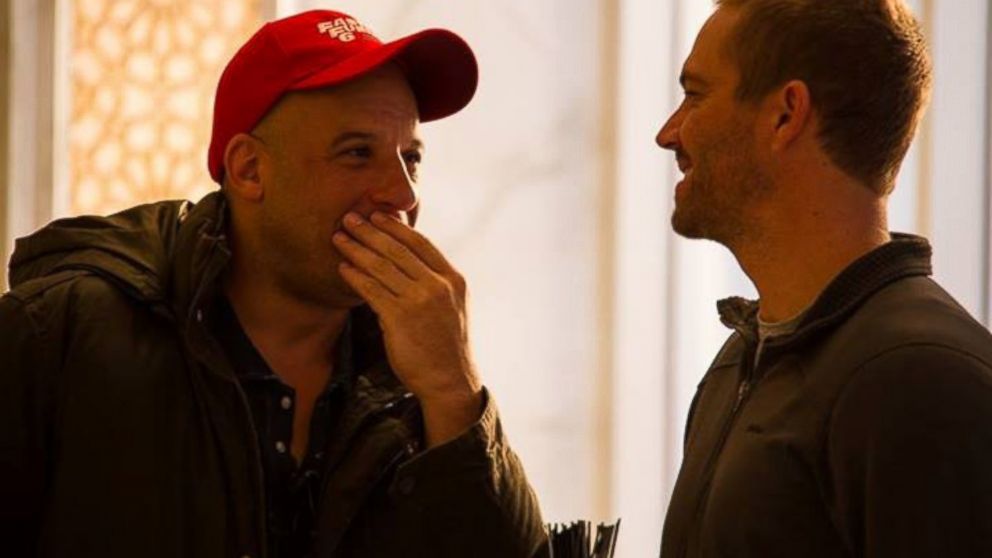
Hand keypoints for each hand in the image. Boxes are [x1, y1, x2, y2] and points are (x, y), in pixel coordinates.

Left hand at [333, 211, 482, 446]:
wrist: (450, 381)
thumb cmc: (447, 347)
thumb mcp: (453, 307)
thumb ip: (436, 283)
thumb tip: (408, 262)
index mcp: (453, 279)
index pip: (421, 243)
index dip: (396, 227)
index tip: (377, 215)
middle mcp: (438, 285)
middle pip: (397, 250)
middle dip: (369, 231)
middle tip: (350, 217)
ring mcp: (420, 301)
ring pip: (381, 266)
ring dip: (356, 249)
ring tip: (339, 238)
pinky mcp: (400, 318)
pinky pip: (371, 290)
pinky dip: (354, 276)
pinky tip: (342, 268)